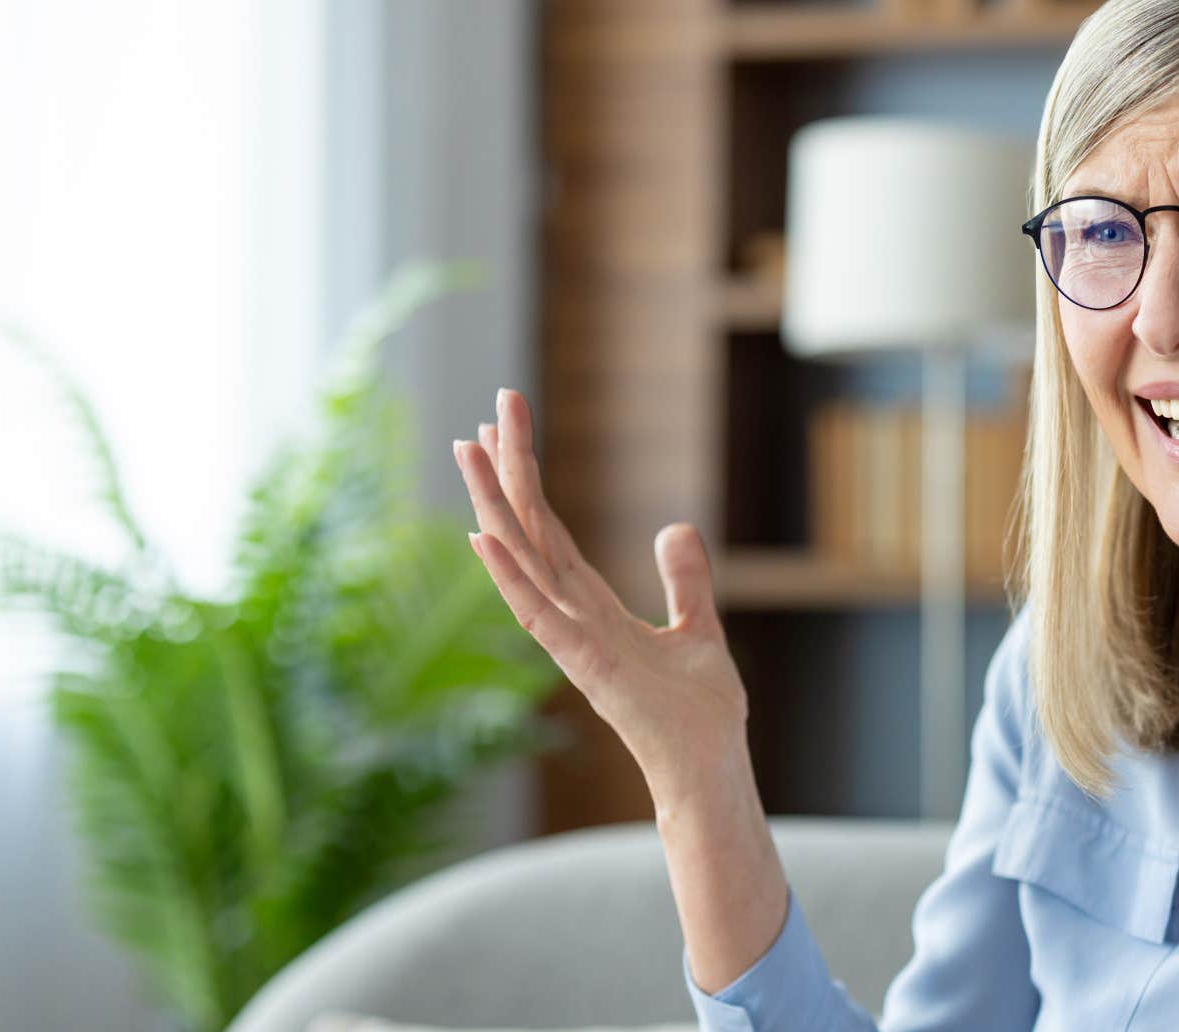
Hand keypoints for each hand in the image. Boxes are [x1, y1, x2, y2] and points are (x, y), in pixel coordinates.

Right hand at [453, 388, 748, 805]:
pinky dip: (508, 575)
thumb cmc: (699, 712)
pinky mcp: (583, 664)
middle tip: (487, 411)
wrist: (708, 767)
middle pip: (530, 530)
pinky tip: (484, 535)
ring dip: (494, 505)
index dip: (527, 479)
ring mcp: (570, 639)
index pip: (550, 529)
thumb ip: (686, 579)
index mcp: (591, 605)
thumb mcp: (699, 628)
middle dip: (508, 471)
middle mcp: (570, 615)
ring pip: (522, 558)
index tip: (505, 429)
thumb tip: (674, 526)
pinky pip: (536, 613)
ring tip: (469, 450)